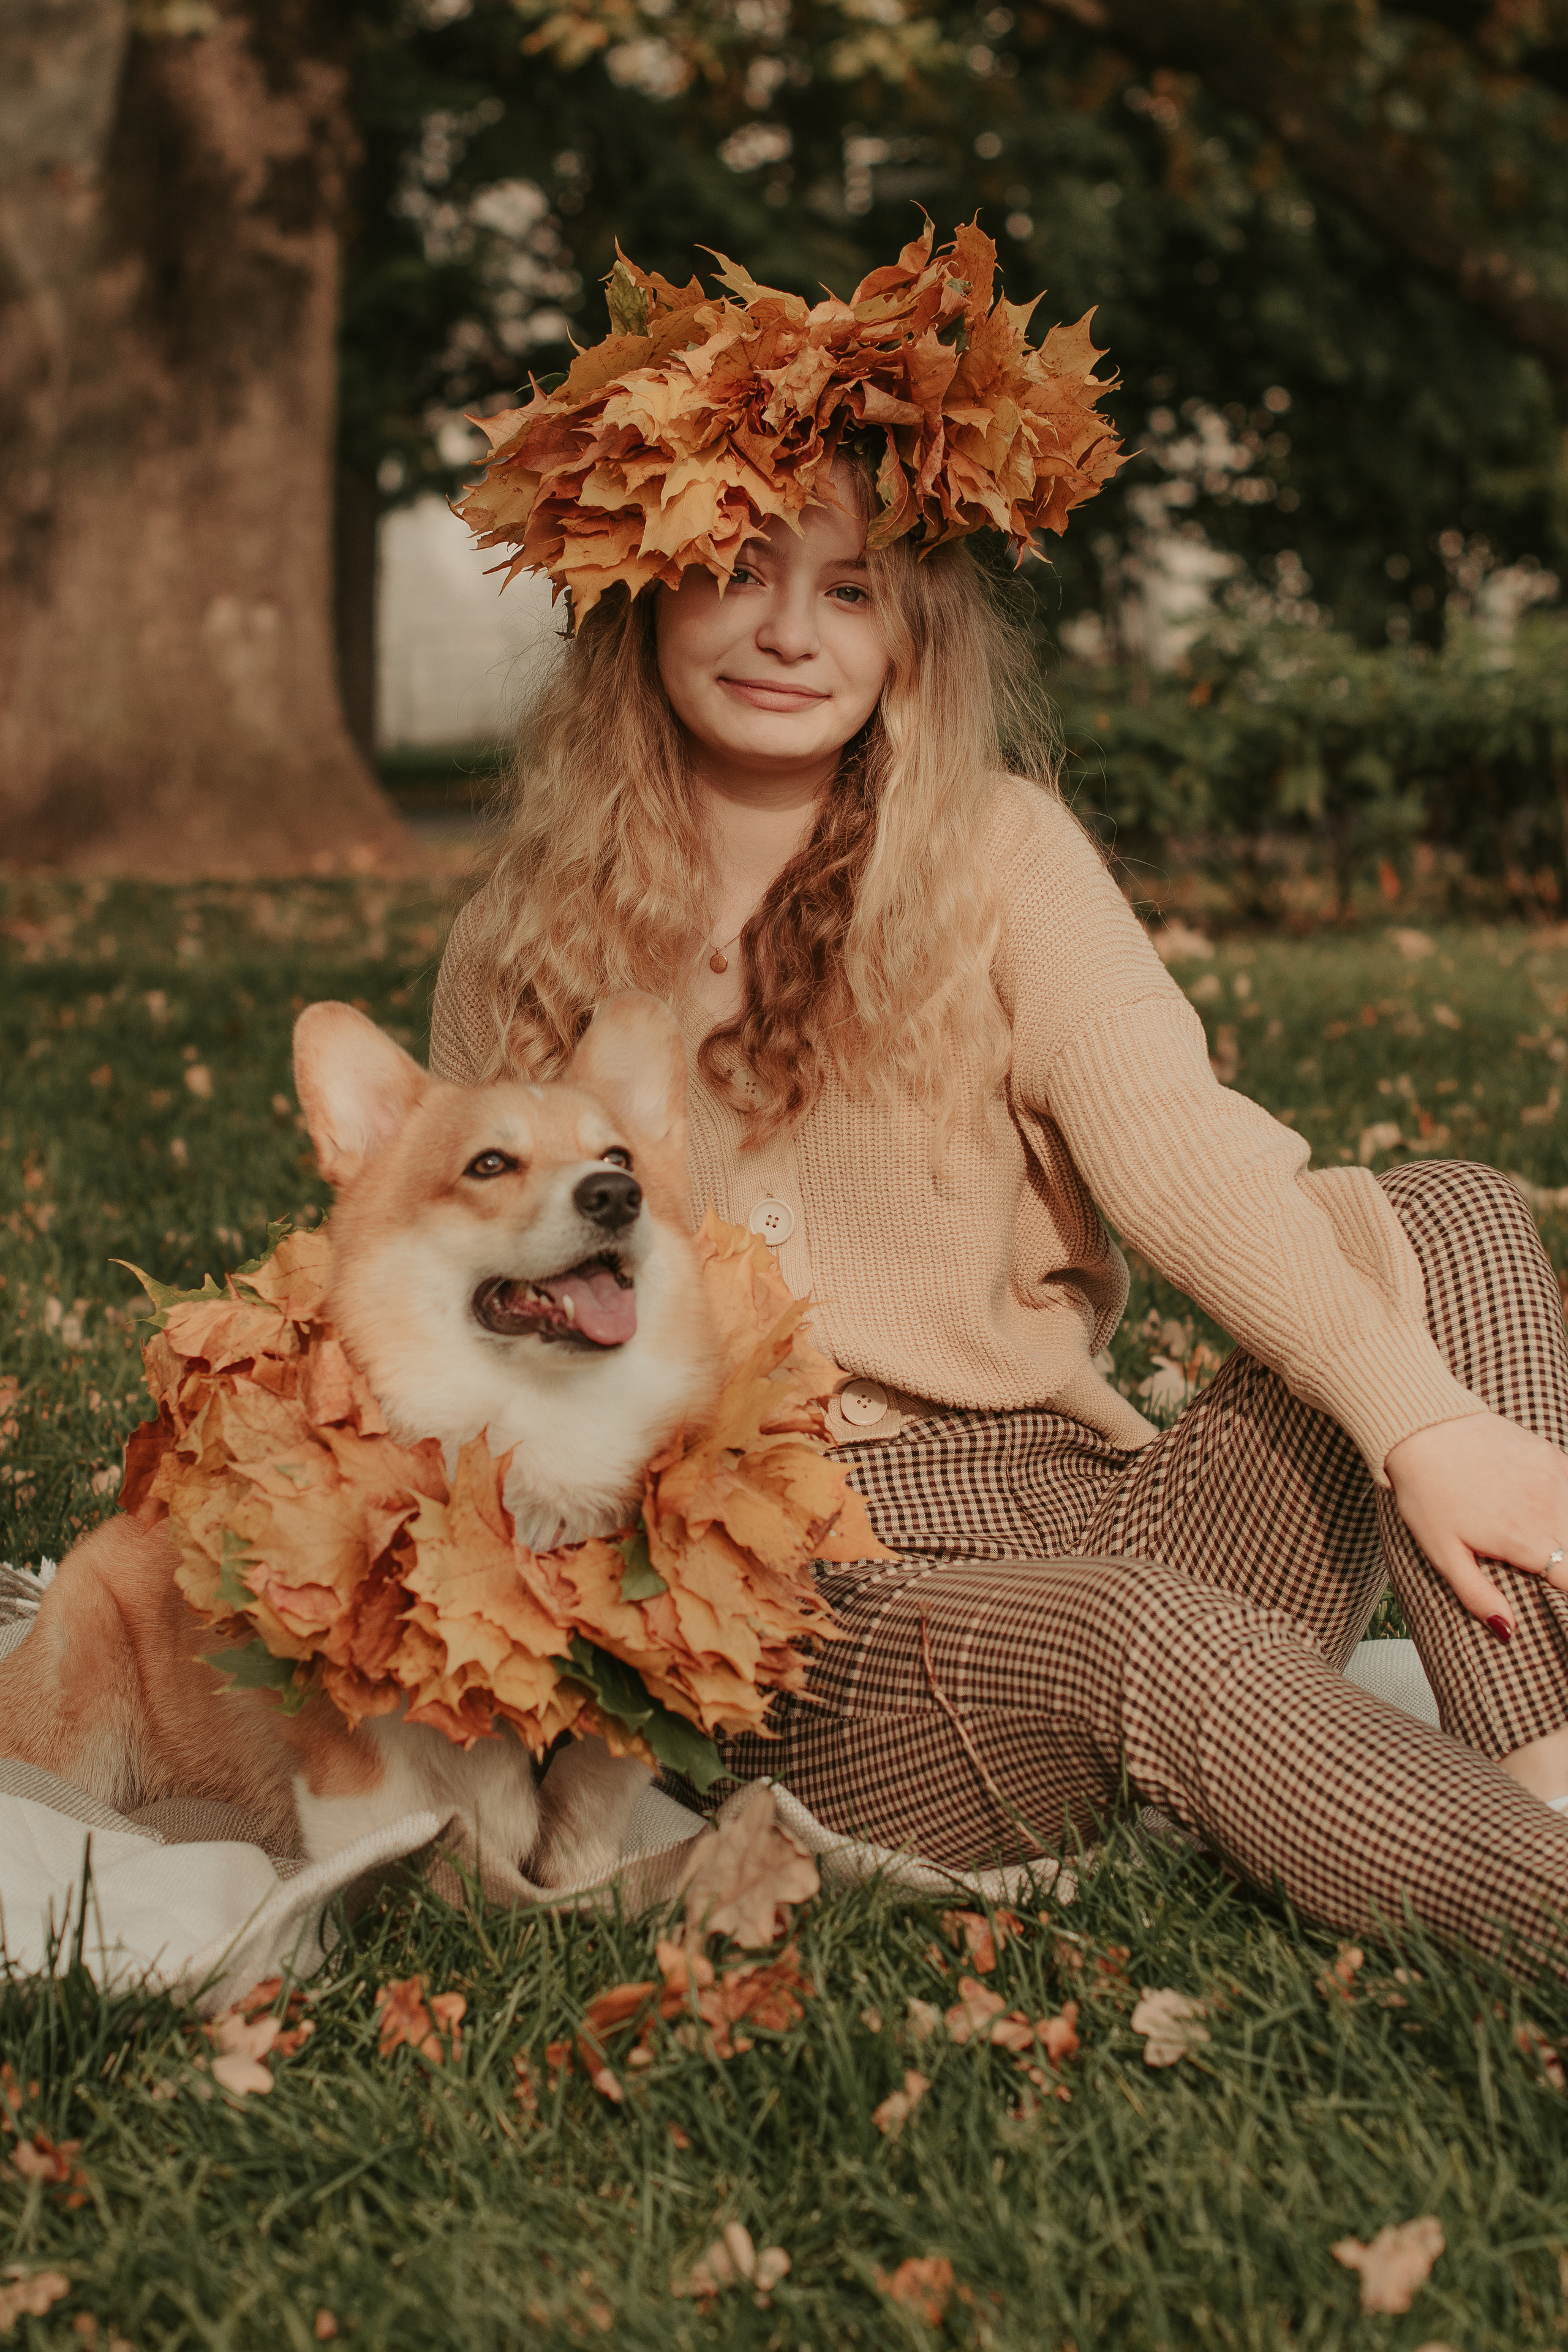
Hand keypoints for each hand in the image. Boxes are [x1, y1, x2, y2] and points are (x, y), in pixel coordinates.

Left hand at [1385, 1412, 1567, 1632]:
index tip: (1553, 1590)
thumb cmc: (1426, 1495)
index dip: (1567, 1591)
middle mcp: (1547, 1508)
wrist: (1421, 1428)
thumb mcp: (1441, 1553)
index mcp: (1523, 1540)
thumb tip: (1509, 1631)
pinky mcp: (1552, 1455)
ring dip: (1563, 1533)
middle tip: (1541, 1564)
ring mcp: (1554, 1477)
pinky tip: (1542, 1509)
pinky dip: (1562, 1504)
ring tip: (1541, 1541)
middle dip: (1565, 1563)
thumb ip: (1477, 1596)